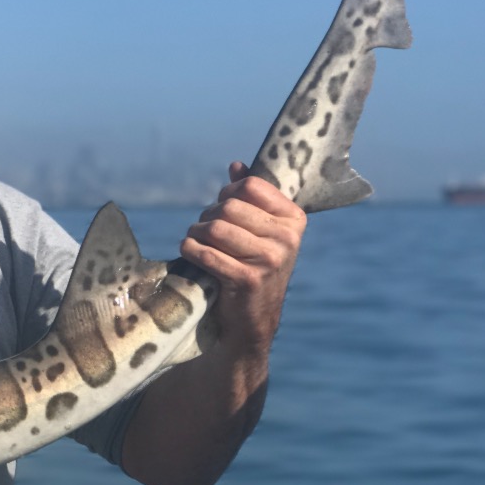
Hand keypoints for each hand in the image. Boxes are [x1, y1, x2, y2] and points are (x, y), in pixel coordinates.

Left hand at [179, 161, 306, 354]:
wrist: (252, 318)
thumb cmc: (252, 265)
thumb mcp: (258, 230)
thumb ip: (250, 197)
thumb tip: (237, 166)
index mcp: (293, 219)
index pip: (250, 186)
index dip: (227, 194)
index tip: (224, 210)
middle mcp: (286, 238)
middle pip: (228, 206)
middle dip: (208, 216)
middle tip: (204, 231)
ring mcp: (270, 260)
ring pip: (214, 228)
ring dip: (195, 233)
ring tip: (196, 242)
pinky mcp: (248, 280)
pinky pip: (205, 253)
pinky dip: (190, 251)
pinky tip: (191, 254)